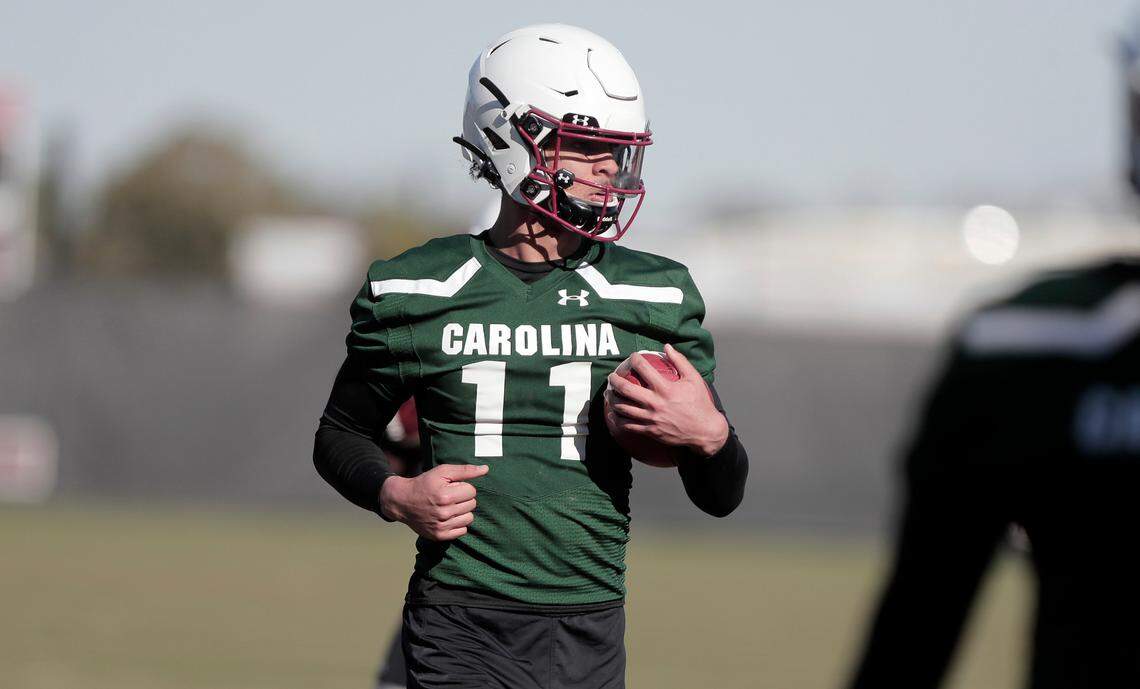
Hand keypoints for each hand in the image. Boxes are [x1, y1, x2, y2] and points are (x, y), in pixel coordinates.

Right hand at [379, 463, 487, 540]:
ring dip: (462, 511)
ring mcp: (442, 526)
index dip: (463, 487)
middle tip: (450, 496)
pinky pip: (462, 530)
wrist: (402, 502)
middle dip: (463, 498)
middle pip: (472, 504)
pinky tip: (448, 517)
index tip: (452, 487)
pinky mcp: (440, 535)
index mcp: (445, 495)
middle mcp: (444, 512)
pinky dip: (458, 523)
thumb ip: (465, 470)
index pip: (472, 491)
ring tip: (450, 507)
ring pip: (469, 518)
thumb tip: (486, 469)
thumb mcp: (442, 471)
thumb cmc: (424, 484)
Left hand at [606, 344, 728, 457]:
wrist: (704, 431)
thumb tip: (667, 346)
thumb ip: (680, 361)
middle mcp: (656, 403)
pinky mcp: (650, 431)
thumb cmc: (700, 403)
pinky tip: (613, 414)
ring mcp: (651, 418)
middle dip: (614, 380)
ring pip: (623, 408)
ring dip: (612, 399)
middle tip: (611, 376)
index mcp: (666, 389)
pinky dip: (617, 419)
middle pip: (626, 389)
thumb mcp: (694, 378)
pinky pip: (628, 425)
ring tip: (609, 393)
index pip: (643, 368)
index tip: (632, 357)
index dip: (634, 359)